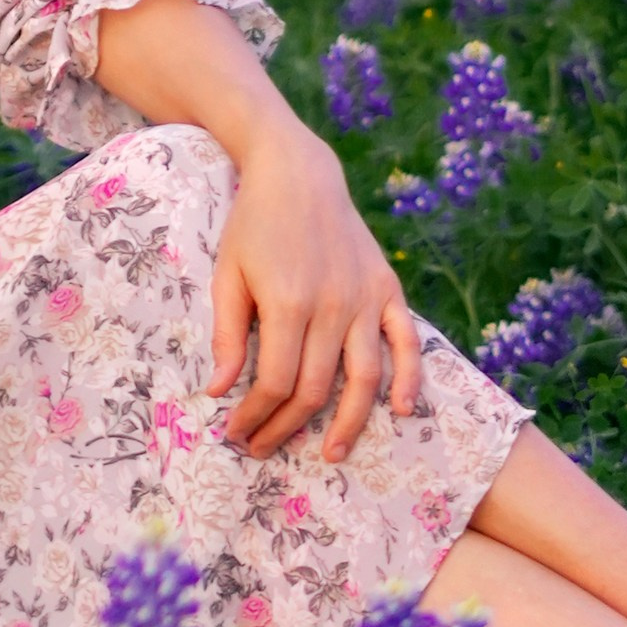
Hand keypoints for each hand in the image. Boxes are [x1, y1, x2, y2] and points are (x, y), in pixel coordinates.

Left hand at [208, 114, 422, 461]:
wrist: (298, 174)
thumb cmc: (253, 226)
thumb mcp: (227, 276)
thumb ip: (226, 335)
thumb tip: (219, 391)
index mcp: (287, 303)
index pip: (275, 382)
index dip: (255, 415)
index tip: (237, 431)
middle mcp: (331, 306)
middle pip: (314, 389)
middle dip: (285, 427)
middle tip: (263, 447)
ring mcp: (364, 298)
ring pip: (362, 378)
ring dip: (348, 423)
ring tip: (331, 453)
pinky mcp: (387, 288)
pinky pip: (405, 341)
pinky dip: (408, 377)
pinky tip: (403, 410)